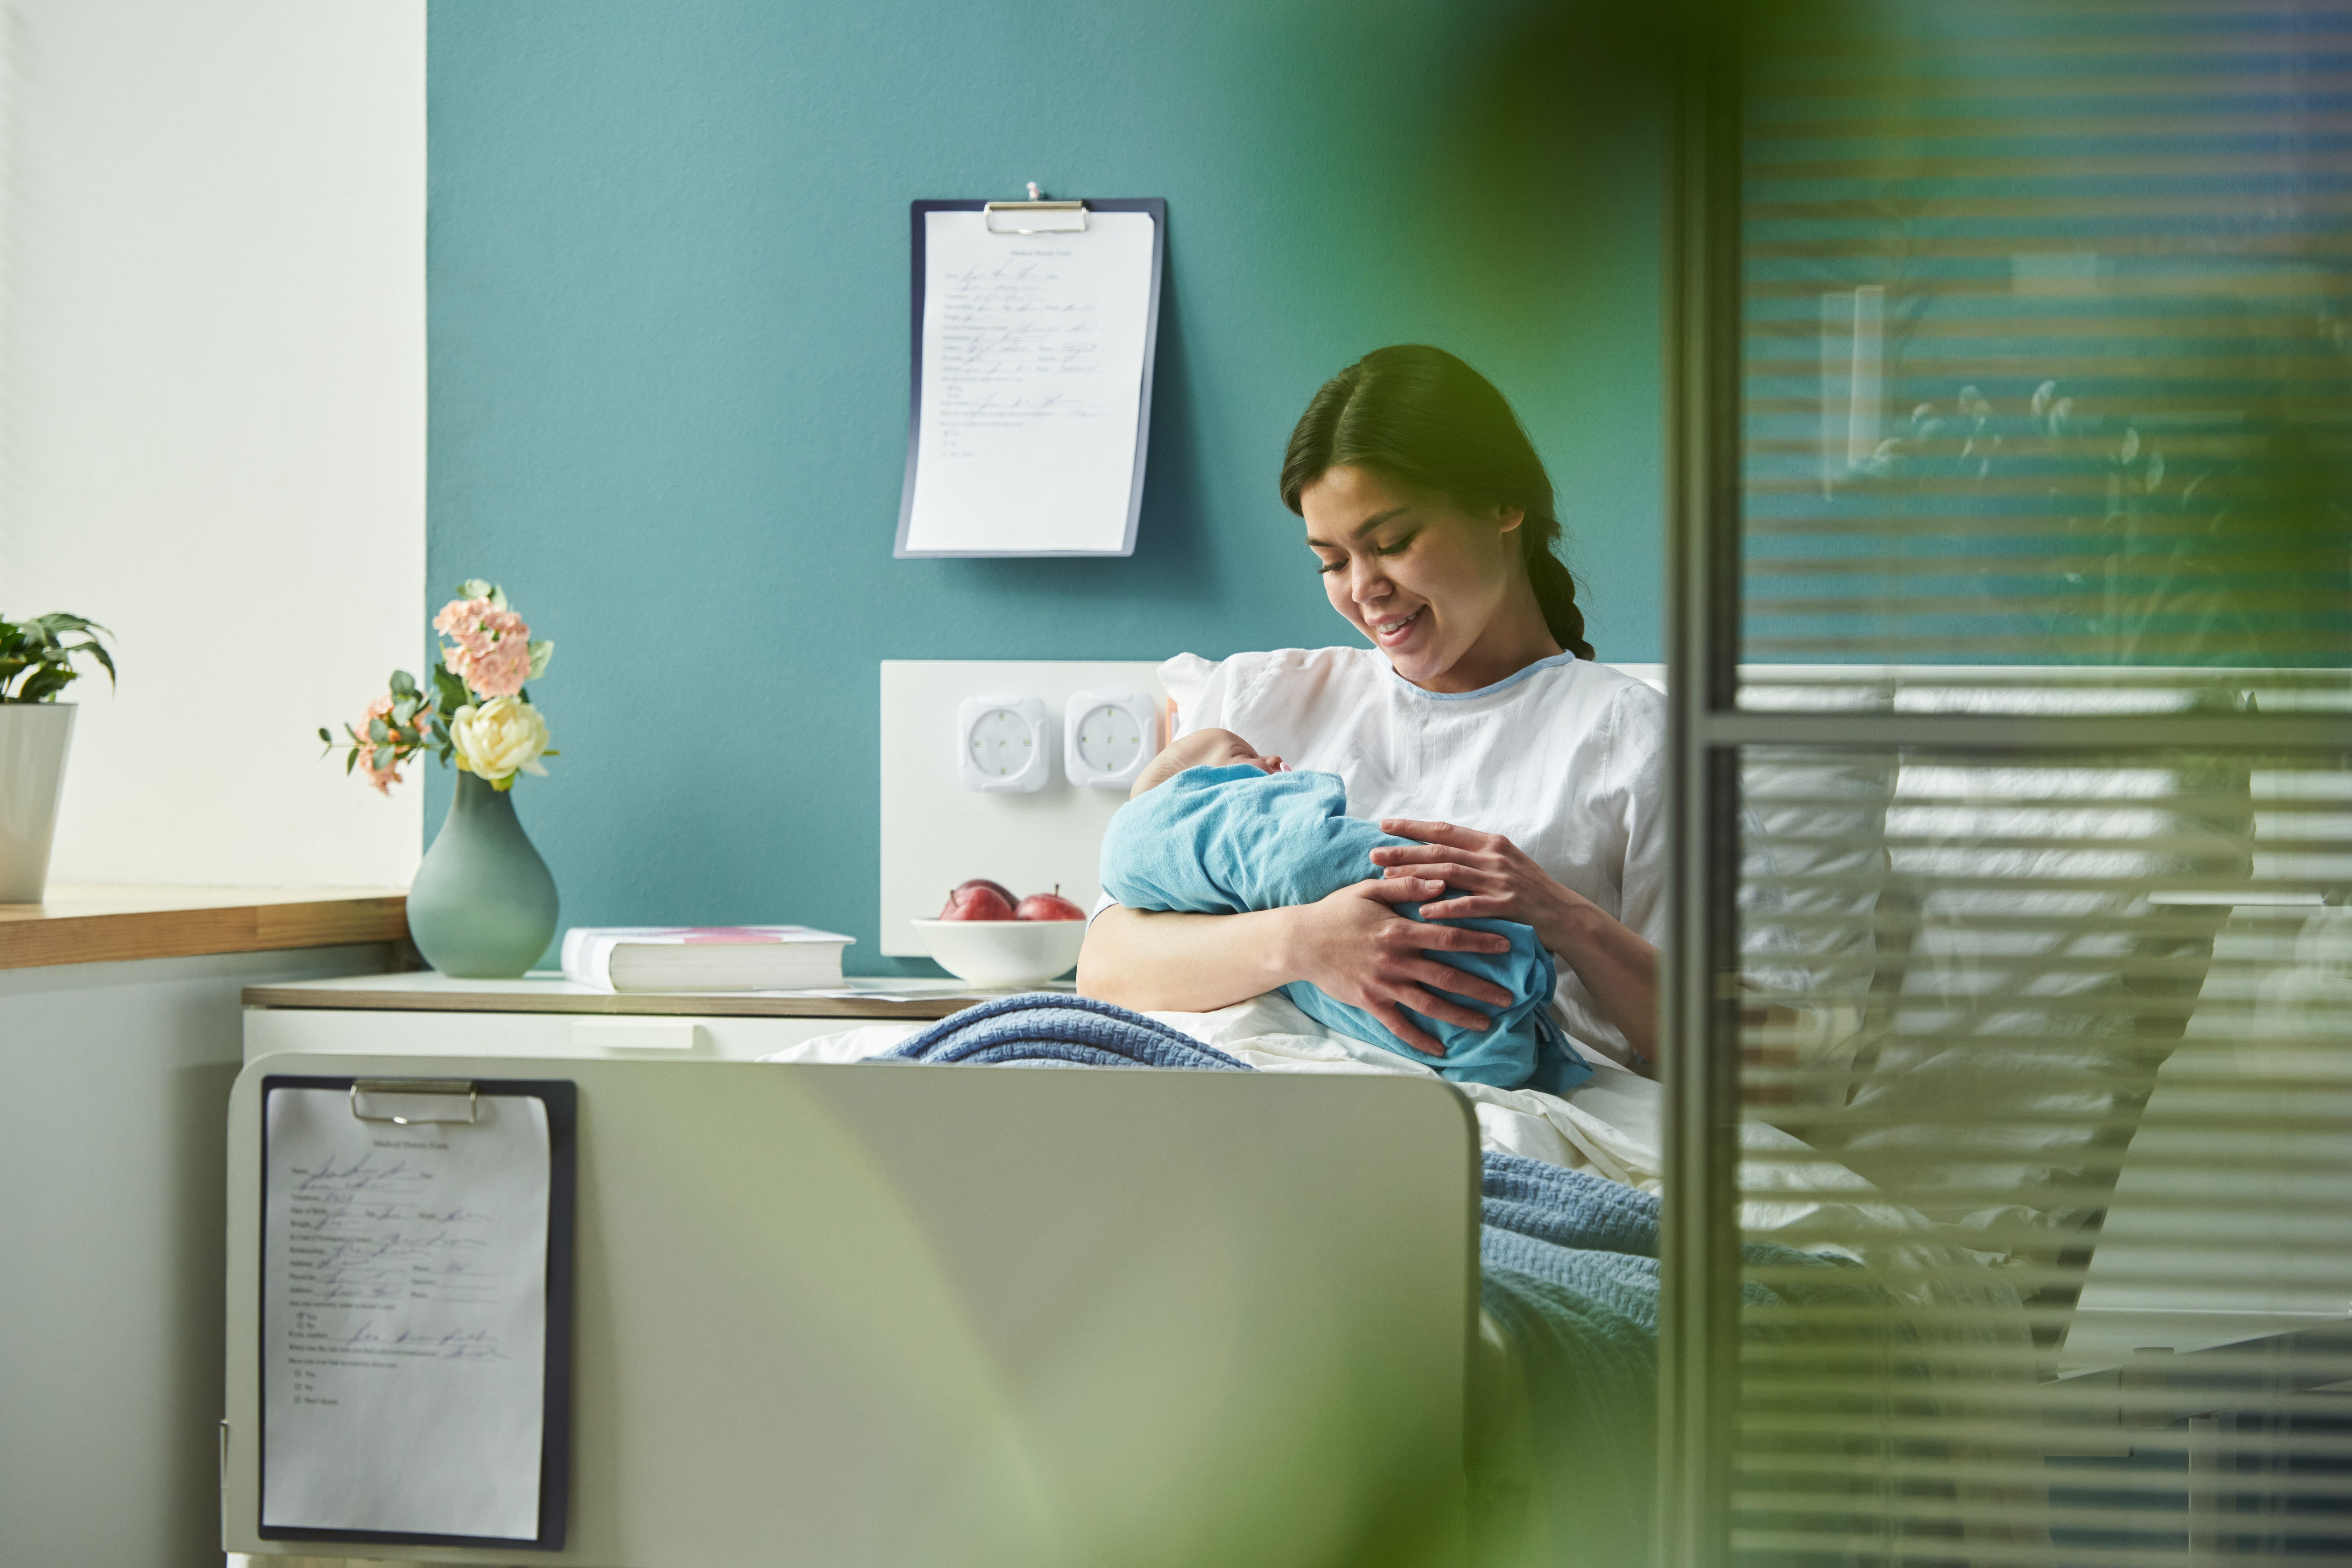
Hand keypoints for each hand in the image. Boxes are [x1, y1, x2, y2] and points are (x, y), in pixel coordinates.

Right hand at [1281, 877, 1514, 1055]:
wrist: (1300, 941)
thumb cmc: (1337, 912)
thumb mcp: (1370, 890)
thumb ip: (1407, 887)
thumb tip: (1442, 882)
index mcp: (1400, 930)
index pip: (1451, 936)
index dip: (1481, 941)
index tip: (1507, 946)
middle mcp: (1396, 960)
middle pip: (1448, 976)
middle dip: (1482, 988)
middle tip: (1510, 998)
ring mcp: (1383, 984)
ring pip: (1429, 1004)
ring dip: (1460, 1016)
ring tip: (1486, 1024)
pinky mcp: (1369, 1002)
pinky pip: (1398, 1025)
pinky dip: (1419, 1039)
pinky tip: (1439, 1050)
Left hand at [1371, 819, 1573, 944]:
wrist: (1566, 915)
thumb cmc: (1531, 891)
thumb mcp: (1504, 864)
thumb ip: (1474, 856)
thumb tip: (1436, 853)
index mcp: (1490, 843)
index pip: (1444, 829)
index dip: (1412, 827)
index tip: (1384, 825)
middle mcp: (1494, 857)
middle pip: (1440, 850)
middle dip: (1404, 851)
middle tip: (1373, 853)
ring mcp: (1501, 880)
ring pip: (1450, 873)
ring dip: (1416, 875)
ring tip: (1388, 878)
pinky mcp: (1507, 905)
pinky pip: (1471, 905)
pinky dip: (1446, 907)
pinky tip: (1423, 911)